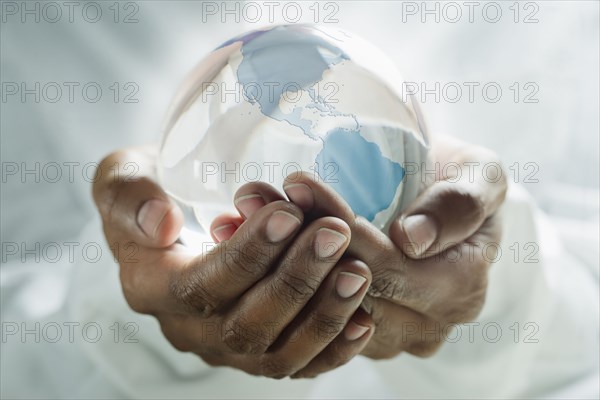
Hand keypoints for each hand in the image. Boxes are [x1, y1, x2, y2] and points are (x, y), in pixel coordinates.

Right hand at [92, 147, 374, 378]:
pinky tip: (364, 319)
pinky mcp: (259, 351)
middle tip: (334, 234)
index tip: (288, 214)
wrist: (177, 214)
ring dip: (322, 316)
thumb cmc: (156, 188)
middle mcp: (188, 329)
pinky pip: (298, 364)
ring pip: (276, 353)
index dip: (248, 254)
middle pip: (245, 324)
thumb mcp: (125, 176)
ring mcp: (226, 347)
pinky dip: (333, 349)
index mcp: (151, 288)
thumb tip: (160, 224)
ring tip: (357, 271)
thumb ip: (130, 195)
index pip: (202, 285)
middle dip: (295, 280)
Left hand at [212, 135, 506, 358]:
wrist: (443, 203)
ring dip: (277, 256)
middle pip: (346, 287)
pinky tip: (245, 238)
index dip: (339, 226)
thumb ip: (460, 204)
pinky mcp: (358, 332)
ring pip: (320, 301)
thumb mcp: (481, 176)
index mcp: (459, 288)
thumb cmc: (461, 182)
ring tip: (244, 212)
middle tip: (254, 196)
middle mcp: (424, 323)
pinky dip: (278, 272)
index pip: (386, 265)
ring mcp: (387, 335)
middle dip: (296, 239)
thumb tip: (411, 239)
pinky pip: (311, 308)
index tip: (297, 184)